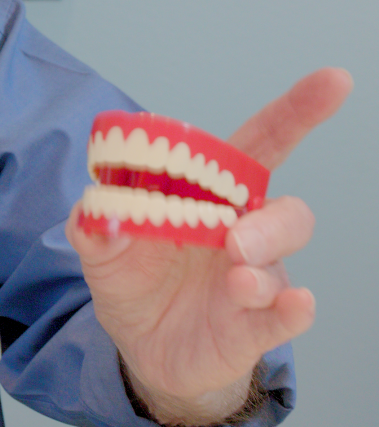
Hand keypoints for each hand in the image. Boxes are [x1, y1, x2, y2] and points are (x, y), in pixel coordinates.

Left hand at [67, 67, 351, 425]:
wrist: (137, 344)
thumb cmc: (130, 278)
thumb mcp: (99, 246)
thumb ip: (93, 222)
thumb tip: (97, 212)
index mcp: (208, 194)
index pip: (261, 144)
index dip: (296, 112)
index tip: (334, 82)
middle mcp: (242, 231)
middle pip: (283, 209)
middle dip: (269, 221)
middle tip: (234, 239)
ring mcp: (254, 277)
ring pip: (283, 259)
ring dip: (266, 262)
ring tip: (239, 277)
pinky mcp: (253, 325)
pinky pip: (286, 315)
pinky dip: (291, 310)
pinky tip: (292, 306)